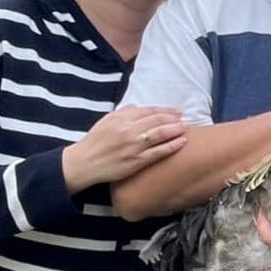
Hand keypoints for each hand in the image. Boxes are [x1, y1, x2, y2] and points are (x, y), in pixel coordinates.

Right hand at [62, 105, 186, 193]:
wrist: (85, 163)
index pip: (149, 111)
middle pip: (158, 120)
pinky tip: (182, 142)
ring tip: (185, 129)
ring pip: (161, 134)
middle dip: (174, 119)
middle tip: (184, 120)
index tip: (177, 112)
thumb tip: (139, 107)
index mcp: (121, 118)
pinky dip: (173, 146)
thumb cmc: (95, 141)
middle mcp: (129, 130)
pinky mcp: (137, 161)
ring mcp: (134, 146)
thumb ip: (124, 112)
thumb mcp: (107, 120)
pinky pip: (159, 152)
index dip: (166, 111)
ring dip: (176, 130)